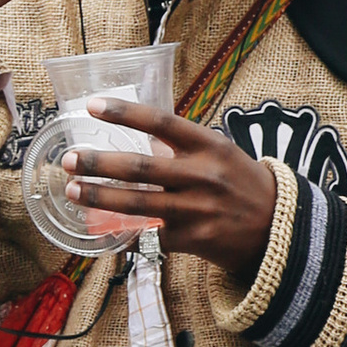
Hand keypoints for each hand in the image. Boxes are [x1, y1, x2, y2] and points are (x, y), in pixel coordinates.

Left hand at [65, 108, 280, 284]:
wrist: (277, 227)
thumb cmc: (241, 183)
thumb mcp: (219, 153)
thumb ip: (182, 146)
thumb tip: (135, 138)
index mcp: (208, 146)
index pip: (160, 122)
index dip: (125, 113)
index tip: (93, 106)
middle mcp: (202, 175)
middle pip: (139, 167)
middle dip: (98, 164)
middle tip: (69, 160)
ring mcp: (197, 209)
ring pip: (138, 204)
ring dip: (100, 198)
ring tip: (73, 191)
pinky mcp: (194, 239)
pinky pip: (151, 236)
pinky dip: (126, 234)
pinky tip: (104, 232)